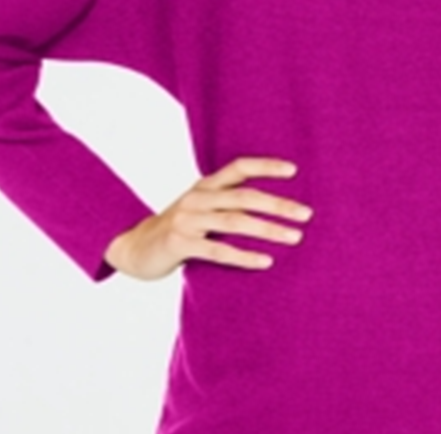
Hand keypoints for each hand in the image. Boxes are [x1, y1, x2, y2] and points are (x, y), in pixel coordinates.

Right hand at [103, 156, 313, 280]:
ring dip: (268, 230)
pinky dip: (244, 256)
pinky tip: (266, 261)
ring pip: (234, 222)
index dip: (266, 166)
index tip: (294, 171)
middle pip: (244, 196)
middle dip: (278, 205)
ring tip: (294, 238)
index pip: (238, 168)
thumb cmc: (180, 231)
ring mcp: (186, 220)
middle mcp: (197, 198)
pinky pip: (218, 250)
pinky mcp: (179, 244)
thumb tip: (272, 210)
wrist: (134, 249)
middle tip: (306, 215)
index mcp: (205, 186)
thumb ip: (228, 205)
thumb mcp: (201, 210)